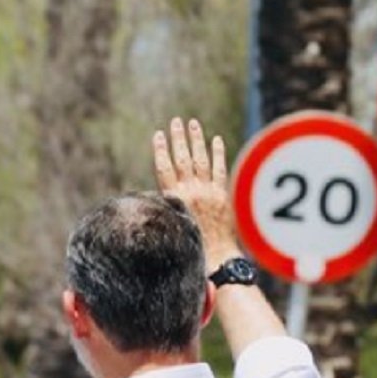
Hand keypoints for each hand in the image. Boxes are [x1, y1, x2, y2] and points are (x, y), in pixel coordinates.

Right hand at [153, 118, 236, 261]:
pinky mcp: (222, 194)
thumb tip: (154, 195)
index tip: (158, 134)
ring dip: (196, 140)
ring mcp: (208, 191)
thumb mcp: (169, 227)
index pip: (164, 168)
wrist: (214, 257)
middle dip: (178, 138)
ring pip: (201, 160)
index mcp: (173, 199)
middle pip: (182, 159)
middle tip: (176, 121)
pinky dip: (218, 153)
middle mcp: (190, 192)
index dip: (161, 150)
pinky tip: (215, 140)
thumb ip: (164, 207)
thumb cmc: (188, 247)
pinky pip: (220, 169)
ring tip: (193, 124)